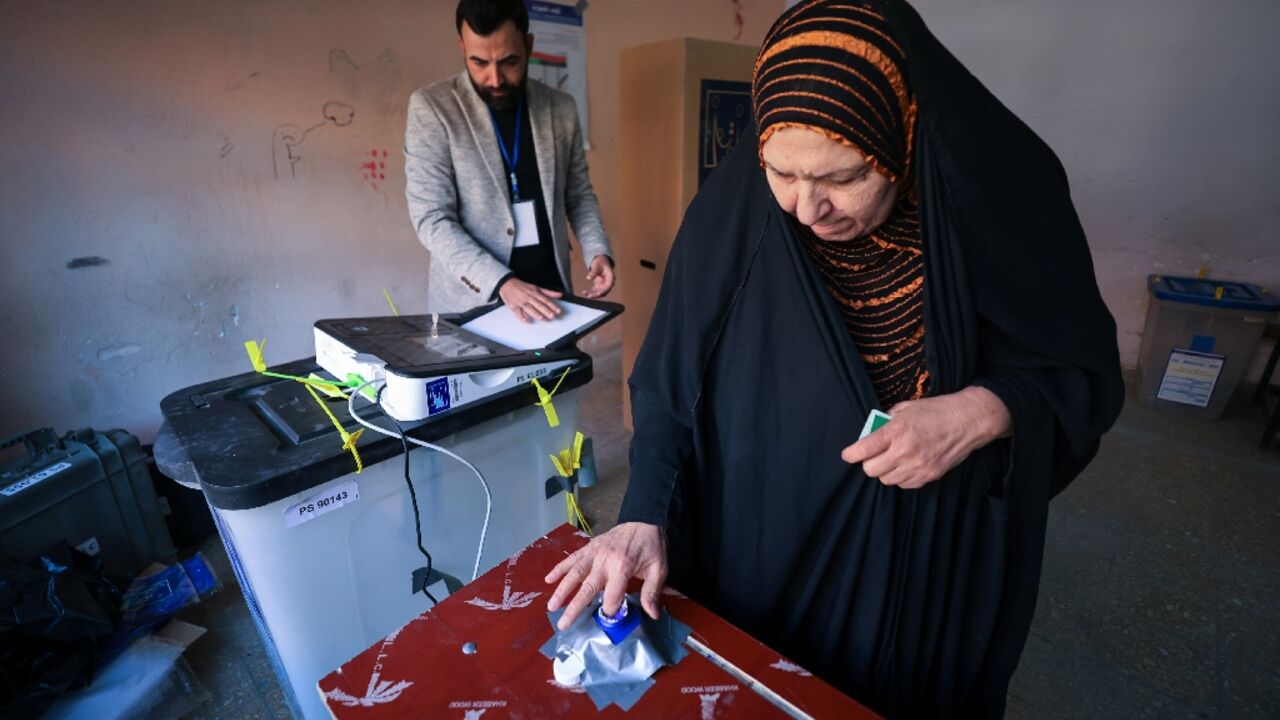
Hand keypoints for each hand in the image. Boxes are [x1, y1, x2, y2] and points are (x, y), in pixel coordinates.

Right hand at [498, 278, 562, 322]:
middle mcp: (529, 297)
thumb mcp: (536, 287)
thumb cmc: (522, 286)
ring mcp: (521, 302)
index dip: (552, 306)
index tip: (558, 311)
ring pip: (529, 308)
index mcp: (535, 293)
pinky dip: (521, 316)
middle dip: (546, 310)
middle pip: (538, 304)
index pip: (545, 300)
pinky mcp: (513, 306)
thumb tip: (559, 295)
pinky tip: (526, 320)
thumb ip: (548, 292)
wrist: (506, 283)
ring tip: (542, 318)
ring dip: (535, 313)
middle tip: (552, 316)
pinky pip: (517, 312)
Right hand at [545, 522, 666, 630]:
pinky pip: (572, 558)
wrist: (644, 520)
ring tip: (551, 606)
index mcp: (623, 566)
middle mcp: (605, 560)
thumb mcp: (659, 569)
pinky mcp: (589, 547)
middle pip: (587, 587)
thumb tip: (652, 614)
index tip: (610, 616)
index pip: (612, 595)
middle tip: (564, 624)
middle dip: (574, 607)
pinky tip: (548, 579)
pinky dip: (560, 568)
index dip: (610, 608)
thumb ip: (652, 591)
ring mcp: (594, 553)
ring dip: (561, 590)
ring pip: (574, 573)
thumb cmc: (652, 547)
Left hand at [583, 255, 614, 298]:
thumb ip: (593, 272)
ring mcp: (604, 284)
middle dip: (597, 294)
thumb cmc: (600, 262)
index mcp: (611, 277)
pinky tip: (585, 292)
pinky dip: (590, 292)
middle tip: (590, 295)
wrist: (600, 261)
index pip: (608, 286)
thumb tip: (588, 278)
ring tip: (585, 294)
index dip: (604, 290)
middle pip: (604, 291)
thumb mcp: (596, 266)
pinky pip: (595, 291)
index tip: (598, 293)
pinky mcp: (599, 286)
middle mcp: (608, 282)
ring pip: (599, 292)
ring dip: (593, 294)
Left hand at [840, 386, 1010, 488]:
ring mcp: (918, 466)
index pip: (864, 449)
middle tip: (873, 455)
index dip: (851, 454)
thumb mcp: (906, 408)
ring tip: (892, 459)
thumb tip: (872, 432)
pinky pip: (904, 484)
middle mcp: (905, 451)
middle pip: (871, 470)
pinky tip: (906, 465)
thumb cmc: (936, 410)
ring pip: (887, 480)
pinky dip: (900, 477)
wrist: (968, 420)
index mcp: (897, 431)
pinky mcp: (929, 475)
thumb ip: (887, 421)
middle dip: (868, 463)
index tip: (848, 454)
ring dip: (885, 471)